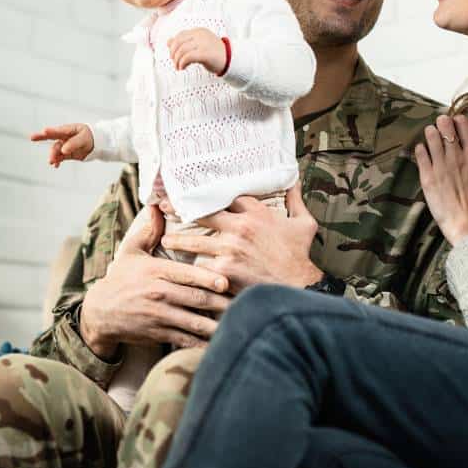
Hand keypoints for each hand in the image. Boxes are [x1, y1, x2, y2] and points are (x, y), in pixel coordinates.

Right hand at [30, 123, 93, 166]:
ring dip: (53, 155)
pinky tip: (55, 166)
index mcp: (69, 130)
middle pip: (51, 137)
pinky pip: (60, 157)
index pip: (58, 130)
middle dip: (41, 137)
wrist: (96, 145)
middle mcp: (64, 137)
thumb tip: (63, 149)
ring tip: (51, 162)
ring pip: (56, 150)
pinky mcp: (67, 153)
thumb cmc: (90, 137)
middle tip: (32, 137)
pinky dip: (57, 161)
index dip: (51, 131)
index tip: (44, 131)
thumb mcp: (84, 139)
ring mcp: (65, 145)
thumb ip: (74, 143)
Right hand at [79, 205, 231, 358]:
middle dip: (221, 302)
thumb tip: (158, 205)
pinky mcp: (158, 334)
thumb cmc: (120, 279)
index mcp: (156, 272)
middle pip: (196, 298)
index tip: (226, 282)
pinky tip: (219, 343)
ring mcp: (159, 316)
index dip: (208, 278)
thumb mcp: (130, 252)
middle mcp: (159, 294)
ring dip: (217, 324)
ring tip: (238, 324)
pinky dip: (202, 343)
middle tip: (244, 302)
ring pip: (194, 321)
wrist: (99, 312)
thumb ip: (149, 230)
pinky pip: (185, 340)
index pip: (186, 274)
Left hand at [162, 183, 323, 294]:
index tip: (196, 194)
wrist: (298, 288)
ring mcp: (230, 248)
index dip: (211, 196)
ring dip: (178, 240)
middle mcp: (240, 227)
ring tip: (165, 240)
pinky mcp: (224, 269)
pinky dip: (193, 268)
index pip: (227, 197)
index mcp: (256, 213)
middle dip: (181, 208)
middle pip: (203, 213)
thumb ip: (295, 199)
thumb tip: (293, 179)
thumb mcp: (304, 223)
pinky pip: (201, 266)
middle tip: (163, 206)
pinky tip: (180, 269)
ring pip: (195, 240)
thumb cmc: (299, 256)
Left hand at [168, 28, 226, 73]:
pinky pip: (187, 57)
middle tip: (175, 62)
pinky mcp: (205, 54)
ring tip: (179, 67)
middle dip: (173, 53)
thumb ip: (184, 42)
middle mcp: (200, 35)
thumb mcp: (198, 45)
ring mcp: (203, 44)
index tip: (174, 56)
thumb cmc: (215, 53)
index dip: (173, 46)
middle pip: (178, 42)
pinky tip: (183, 68)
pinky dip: (182, 63)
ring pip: (181, 50)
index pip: (180, 36)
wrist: (231, 59)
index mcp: (199, 31)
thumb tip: (168, 42)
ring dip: (177, 60)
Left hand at [415, 114, 467, 244]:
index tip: (455, 122)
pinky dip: (421, 148)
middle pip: (445, 126)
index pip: (464, 125)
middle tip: (441, 124)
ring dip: (430, 132)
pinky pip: (420, 153)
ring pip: (431, 136)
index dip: (458, 120)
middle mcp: (456, 156)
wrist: (467, 222)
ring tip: (430, 134)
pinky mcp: (427, 176)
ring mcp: (440, 165)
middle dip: (442, 122)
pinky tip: (422, 150)